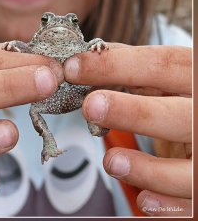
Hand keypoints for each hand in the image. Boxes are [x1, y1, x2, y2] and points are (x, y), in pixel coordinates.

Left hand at [64, 44, 191, 215]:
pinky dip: (167, 204)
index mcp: (196, 77)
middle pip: (179, 115)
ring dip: (147, 168)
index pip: (163, 64)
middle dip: (132, 111)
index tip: (75, 67)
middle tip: (90, 106)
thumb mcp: (163, 76)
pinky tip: (144, 199)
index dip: (118, 64)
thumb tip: (87, 57)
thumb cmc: (179, 98)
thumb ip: (131, 66)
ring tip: (110, 161)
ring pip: (189, 167)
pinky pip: (192, 200)